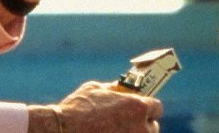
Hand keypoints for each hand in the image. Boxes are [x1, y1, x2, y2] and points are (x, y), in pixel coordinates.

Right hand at [29, 81, 162, 132]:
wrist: (62, 130)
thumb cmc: (77, 109)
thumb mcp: (96, 89)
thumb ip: (114, 90)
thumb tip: (121, 89)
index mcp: (137, 107)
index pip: (156, 107)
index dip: (148, 107)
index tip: (142, 109)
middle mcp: (140, 128)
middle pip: (152, 127)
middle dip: (143, 124)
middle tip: (129, 123)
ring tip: (117, 131)